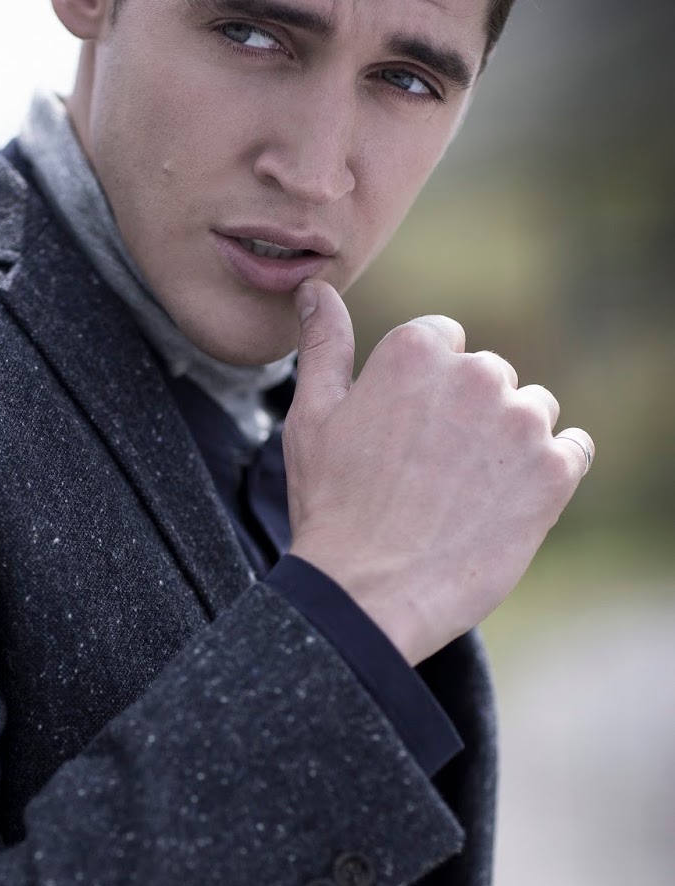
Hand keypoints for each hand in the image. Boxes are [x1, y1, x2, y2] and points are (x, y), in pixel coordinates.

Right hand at [283, 281, 593, 665]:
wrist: (368, 594)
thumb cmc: (332, 508)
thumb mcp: (311, 419)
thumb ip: (324, 346)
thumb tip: (317, 290)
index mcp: (416, 350)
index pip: (445, 342)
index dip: (424, 393)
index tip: (406, 438)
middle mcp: (476, 373)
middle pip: (491, 377)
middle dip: (468, 417)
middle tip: (429, 477)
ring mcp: (521, 421)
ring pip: (533, 412)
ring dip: (509, 444)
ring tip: (465, 496)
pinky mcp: (555, 470)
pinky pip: (573, 450)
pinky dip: (549, 474)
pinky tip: (506, 505)